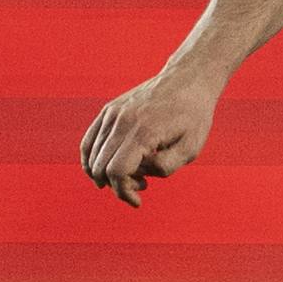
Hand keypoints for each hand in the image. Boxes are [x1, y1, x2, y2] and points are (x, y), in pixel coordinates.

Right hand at [79, 69, 220, 207]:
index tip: (138, 201)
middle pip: (101, 167)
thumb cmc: (194, 117)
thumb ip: (165, 166)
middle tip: (142, 184)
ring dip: (107, 174)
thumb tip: (138, 173)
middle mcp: (123, 121)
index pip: (117, 171)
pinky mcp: (108, 110)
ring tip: (135, 172)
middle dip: (117, 185)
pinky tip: (109, 168)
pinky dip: (92, 160)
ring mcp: (112, 114)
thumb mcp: (191, 148)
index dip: (123, 192)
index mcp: (144, 131)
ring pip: (92, 156)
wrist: (188, 80)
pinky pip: (88, 142)